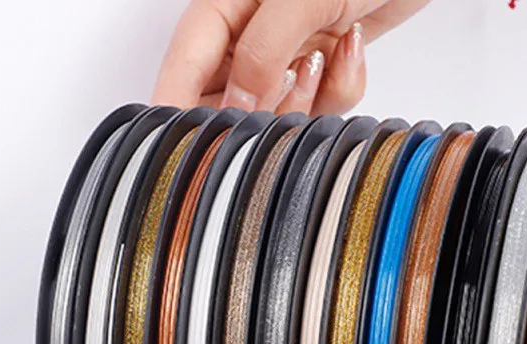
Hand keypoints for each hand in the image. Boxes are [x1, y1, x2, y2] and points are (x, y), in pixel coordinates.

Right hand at [151, 0, 431, 115]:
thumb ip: (264, 52)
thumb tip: (238, 106)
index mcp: (227, 3)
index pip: (186, 63)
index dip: (177, 104)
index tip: (179, 147)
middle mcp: (250, 29)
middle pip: (225, 98)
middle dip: (255, 112)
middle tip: (281, 100)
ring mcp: (286, 48)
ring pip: (275, 109)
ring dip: (305, 101)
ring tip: (323, 60)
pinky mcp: (322, 62)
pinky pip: (319, 102)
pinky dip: (339, 89)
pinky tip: (350, 51)